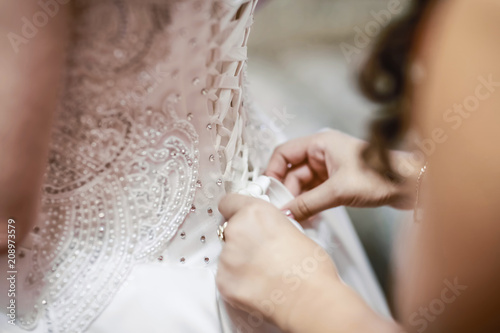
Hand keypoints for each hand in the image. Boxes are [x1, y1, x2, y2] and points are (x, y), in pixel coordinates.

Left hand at [216, 194, 338, 330]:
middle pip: (230, 230)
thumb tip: (268, 231)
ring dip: (241, 262)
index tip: (237, 216)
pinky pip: (227, 277)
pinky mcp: (223, 282)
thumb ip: (272, 225)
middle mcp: (236, 231)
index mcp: (255, 213)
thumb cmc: (310, 269)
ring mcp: (227, 257)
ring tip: (265, 274)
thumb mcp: (295, 230)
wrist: (309, 300)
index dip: (235, 210)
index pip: (229, 202)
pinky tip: (259, 286)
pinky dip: (239, 282)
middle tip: (264, 254)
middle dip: (243, 240)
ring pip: (228, 255)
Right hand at [266, 129, 417, 220]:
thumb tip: (285, 214)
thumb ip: (308, 203)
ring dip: (298, 201)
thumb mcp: (338, 191)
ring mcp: (329, 168)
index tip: (267, 191)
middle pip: (292, 172)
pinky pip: (314, 193)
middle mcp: (322, 153)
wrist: (409, 185)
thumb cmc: (380, 176)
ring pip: (302, 185)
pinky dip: (309, 204)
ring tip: (296, 219)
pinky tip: (307, 218)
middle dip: (287, 192)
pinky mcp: (336, 182)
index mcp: (320, 144)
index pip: (284, 153)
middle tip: (283, 212)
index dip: (273, 171)